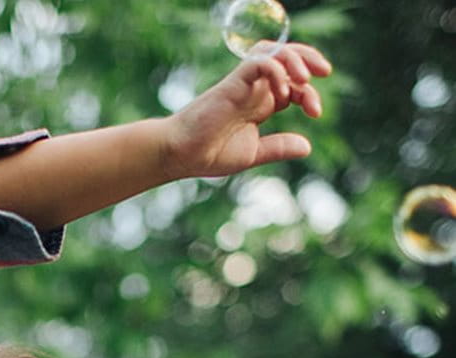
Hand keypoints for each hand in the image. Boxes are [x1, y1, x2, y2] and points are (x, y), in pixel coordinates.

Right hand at [165, 43, 331, 178]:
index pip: (293, 85)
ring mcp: (243, 84)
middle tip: (325, 72)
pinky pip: (258, 61)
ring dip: (295, 58)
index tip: (316, 114)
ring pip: (273, 52)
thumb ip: (278, 147)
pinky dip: (276, 70)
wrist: (182, 155)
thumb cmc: (209, 154)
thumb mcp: (253, 153)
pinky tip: (282, 91)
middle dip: (309, 59)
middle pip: (286, 58)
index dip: (309, 93)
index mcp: (260, 105)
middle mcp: (253, 90)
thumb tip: (307, 146)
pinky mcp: (232, 83)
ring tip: (306, 78)